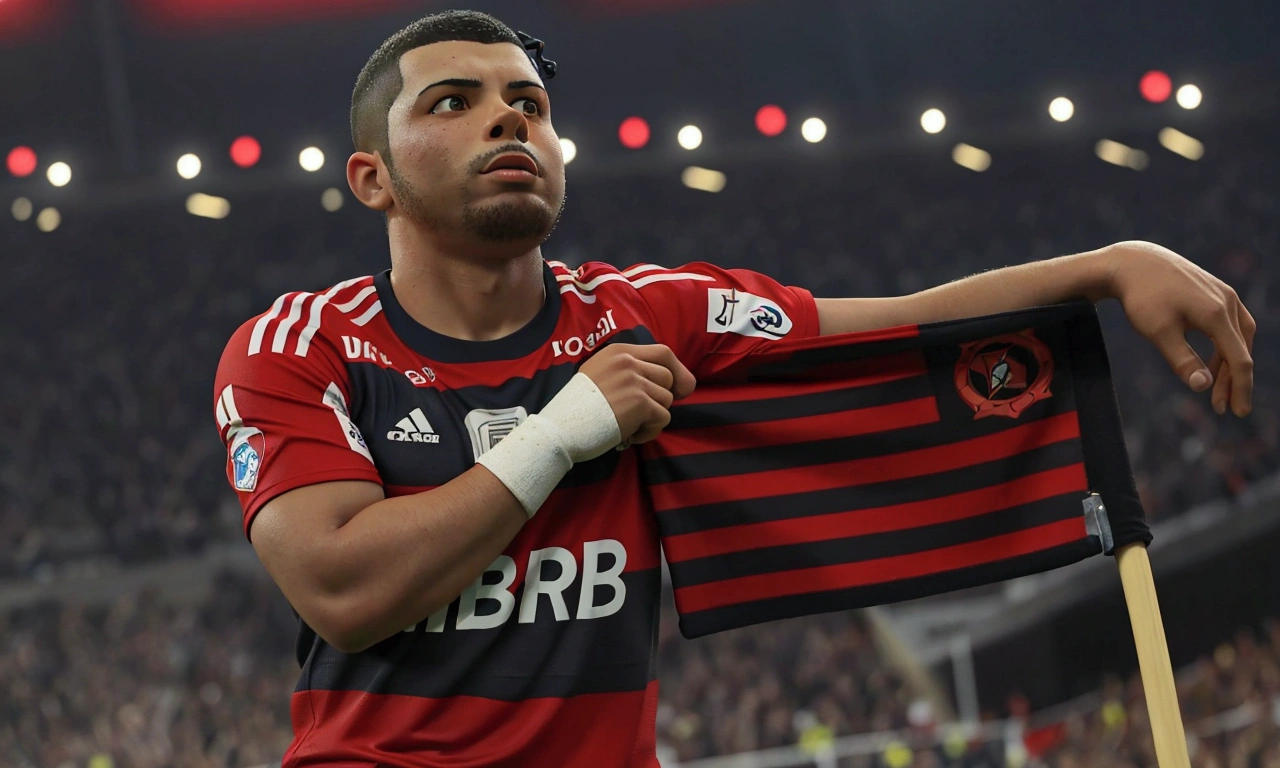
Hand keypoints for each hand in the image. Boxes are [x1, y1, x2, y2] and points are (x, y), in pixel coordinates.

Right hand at [578, 344, 696, 446]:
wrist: (560, 428)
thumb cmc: (578, 409)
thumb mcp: (601, 375)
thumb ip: (630, 371)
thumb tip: (674, 384)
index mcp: (619, 352)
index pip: (663, 352)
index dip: (676, 370)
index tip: (680, 388)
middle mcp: (628, 361)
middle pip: (668, 377)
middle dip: (661, 399)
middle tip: (643, 415)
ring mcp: (634, 380)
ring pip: (666, 400)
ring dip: (653, 418)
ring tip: (630, 426)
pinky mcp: (639, 402)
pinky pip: (662, 418)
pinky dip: (649, 431)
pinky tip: (629, 434)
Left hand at [1101, 241, 1254, 416]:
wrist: (1132, 263)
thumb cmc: (1142, 298)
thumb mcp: (1158, 332)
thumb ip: (1182, 360)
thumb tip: (1203, 386)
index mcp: (1216, 314)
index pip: (1239, 359)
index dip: (1240, 389)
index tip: (1237, 413)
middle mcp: (1226, 301)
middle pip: (1241, 349)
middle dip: (1233, 380)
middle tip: (1221, 407)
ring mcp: (1223, 293)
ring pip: (1237, 336)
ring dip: (1229, 363)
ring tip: (1214, 386)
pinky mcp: (1214, 290)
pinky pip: (1229, 324)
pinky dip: (1224, 345)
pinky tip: (1211, 360)